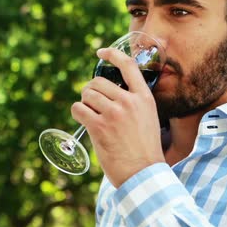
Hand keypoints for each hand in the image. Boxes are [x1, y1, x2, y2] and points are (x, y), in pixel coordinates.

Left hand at [71, 48, 164, 186]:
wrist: (143, 173)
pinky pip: (78, 109)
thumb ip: (133, 102)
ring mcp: (113, 113)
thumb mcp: (148, 118)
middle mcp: (129, 101)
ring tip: (90, 115)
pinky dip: (77, 114)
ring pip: (86, 95)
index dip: (112, 54)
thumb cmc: (144, 149)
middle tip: (92, 104)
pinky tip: (85, 122)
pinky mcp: (99, 126)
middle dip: (90, 91)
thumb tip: (109, 92)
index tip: (100, 52)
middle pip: (98, 82)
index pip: (128, 65)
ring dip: (84, 104)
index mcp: (144, 97)